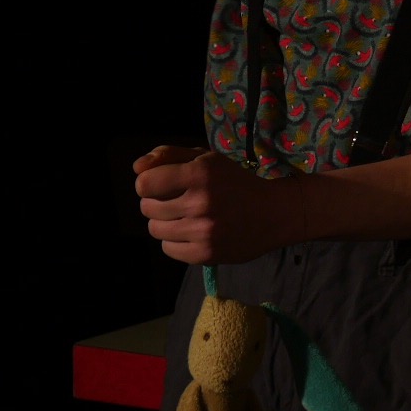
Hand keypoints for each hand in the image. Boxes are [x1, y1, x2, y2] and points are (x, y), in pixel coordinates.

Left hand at [135, 146, 299, 264]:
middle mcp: (200, 202)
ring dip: (166, 222)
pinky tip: (193, 232)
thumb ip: (169, 156)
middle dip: (158, 202)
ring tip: (186, 217)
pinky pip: (167, 248)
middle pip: (147, 207)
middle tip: (179, 201)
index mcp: (200, 174)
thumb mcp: (207, 160)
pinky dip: (175, 241)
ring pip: (155, 229)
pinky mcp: (205, 254)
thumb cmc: (235, 182)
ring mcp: (202, 231)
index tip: (164, 184)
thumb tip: (136, 167)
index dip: (150, 183)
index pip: (144, 183)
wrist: (274, 213)